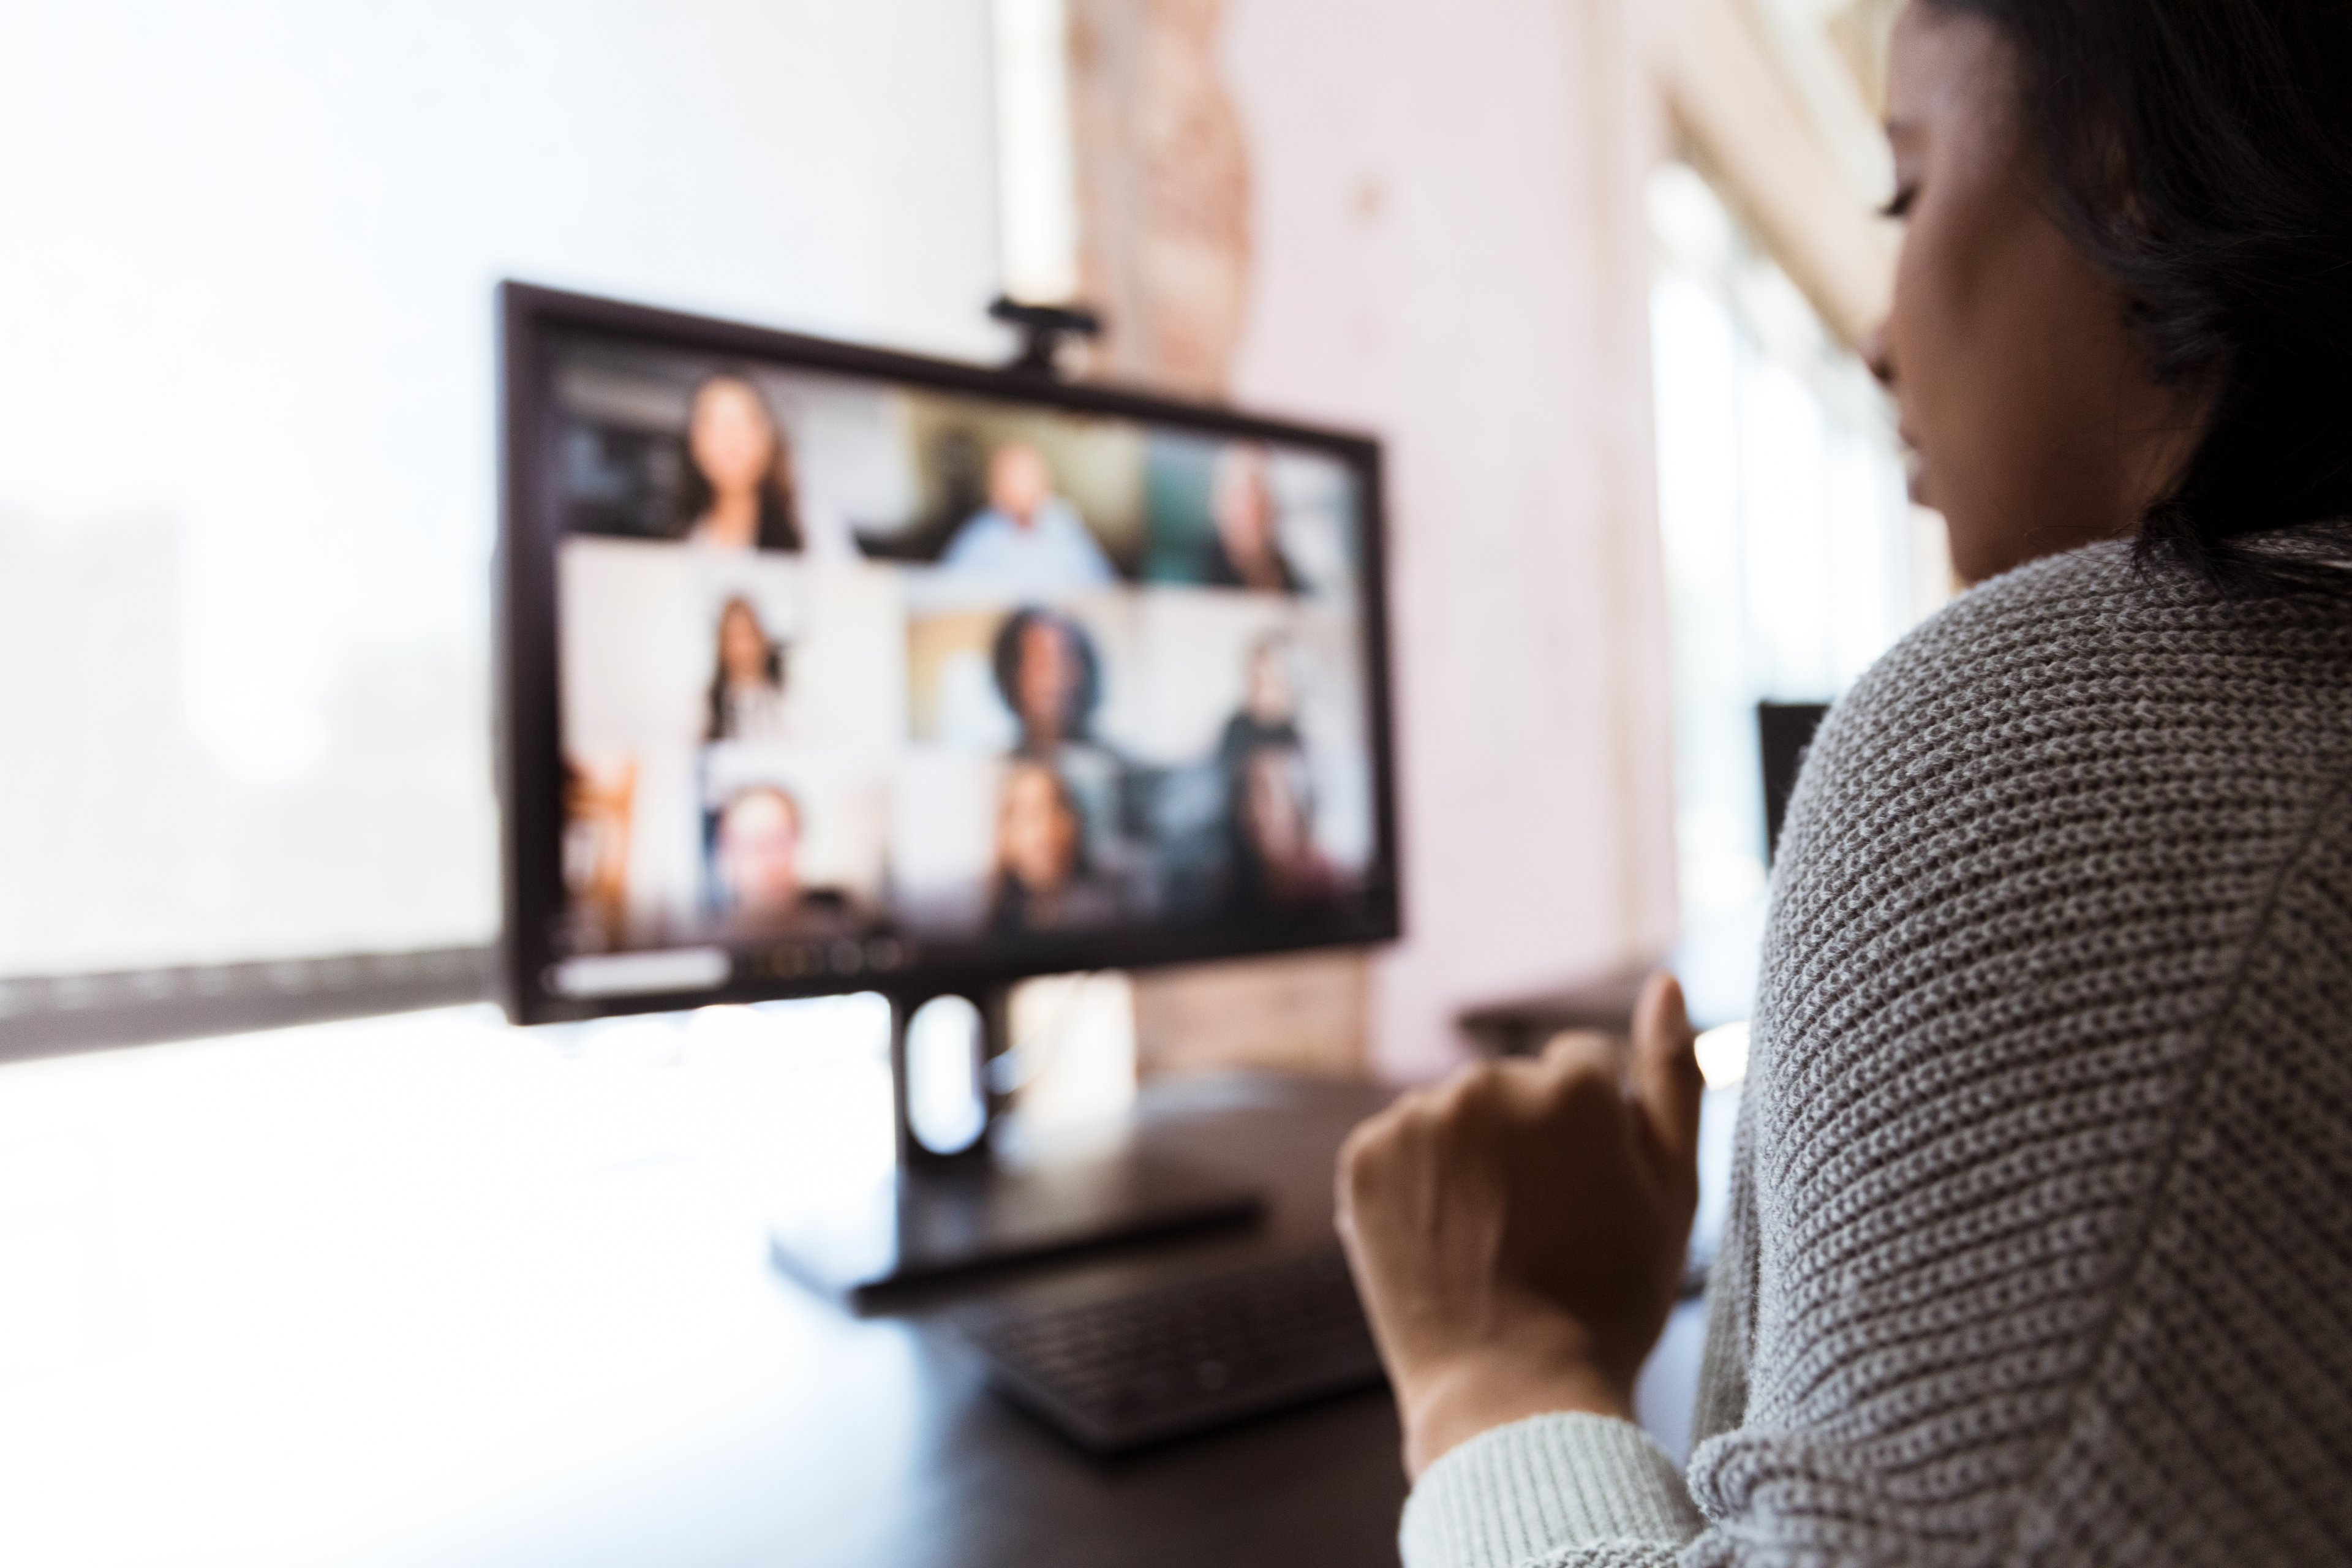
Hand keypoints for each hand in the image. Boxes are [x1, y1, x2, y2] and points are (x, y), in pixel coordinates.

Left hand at [1335, 973, 1702, 1478]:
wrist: (1514, 1394)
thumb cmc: (1611, 1300)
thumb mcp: (1674, 1190)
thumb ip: (1673, 1075)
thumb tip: (1664, 981)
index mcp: (1572, 1082)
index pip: (1582, 1068)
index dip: (1589, 1137)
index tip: (1584, 1198)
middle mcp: (1487, 1081)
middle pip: (1512, 1088)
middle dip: (1524, 1141)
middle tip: (1539, 1230)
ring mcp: (1417, 1118)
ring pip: (1453, 1118)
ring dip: (1468, 1160)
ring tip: (1489, 1241)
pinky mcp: (1364, 1156)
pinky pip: (1399, 1147)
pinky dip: (1414, 1184)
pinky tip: (1442, 1240)